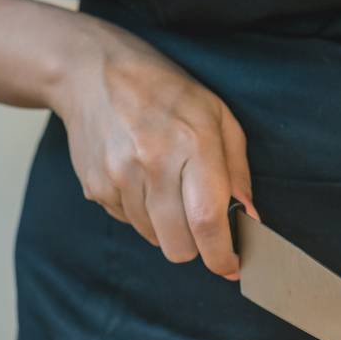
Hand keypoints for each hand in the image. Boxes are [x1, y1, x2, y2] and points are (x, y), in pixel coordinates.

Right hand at [52, 23, 254, 275]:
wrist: (91, 72)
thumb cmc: (164, 91)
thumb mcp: (216, 115)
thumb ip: (236, 169)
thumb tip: (249, 217)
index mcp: (192, 143)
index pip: (208, 221)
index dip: (222, 256)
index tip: (232, 266)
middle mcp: (153, 163)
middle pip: (179, 245)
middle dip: (196, 247)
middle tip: (201, 227)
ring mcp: (119, 177)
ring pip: (154, 239)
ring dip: (167, 226)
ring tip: (166, 185)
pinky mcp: (96, 187)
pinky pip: (128, 223)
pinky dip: (141, 213)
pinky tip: (140, 178)